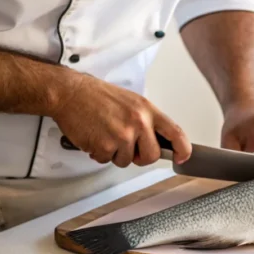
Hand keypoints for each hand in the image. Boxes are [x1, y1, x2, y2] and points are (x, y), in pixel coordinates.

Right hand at [50, 72, 191, 167]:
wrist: (70, 93)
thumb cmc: (97, 96)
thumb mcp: (130, 102)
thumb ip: (145, 120)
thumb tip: (155, 140)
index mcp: (146, 110)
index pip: (175, 132)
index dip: (183, 149)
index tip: (182, 157)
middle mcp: (138, 122)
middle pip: (152, 155)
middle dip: (140, 156)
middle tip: (127, 147)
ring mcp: (122, 135)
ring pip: (126, 161)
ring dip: (115, 153)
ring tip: (105, 134)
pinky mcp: (105, 145)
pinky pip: (107, 161)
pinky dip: (99, 153)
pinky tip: (94, 137)